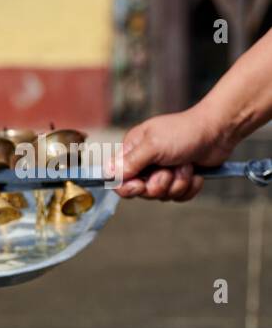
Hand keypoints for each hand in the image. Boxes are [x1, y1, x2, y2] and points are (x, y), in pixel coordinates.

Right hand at [111, 106, 234, 200]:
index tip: (140, 184)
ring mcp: (163, 173)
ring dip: (177, 183)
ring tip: (185, 166)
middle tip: (168, 171)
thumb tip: (109, 175)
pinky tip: (194, 172)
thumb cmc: (185, 131)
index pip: (116, 178)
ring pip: (161, 195)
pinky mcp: (180, 180)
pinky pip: (178, 196)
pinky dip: (189, 187)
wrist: (219, 131)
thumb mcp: (153, 145)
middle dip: (158, 184)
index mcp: (132, 151)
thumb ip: (130, 162)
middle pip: (140, 192)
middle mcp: (145, 163)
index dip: (126, 187)